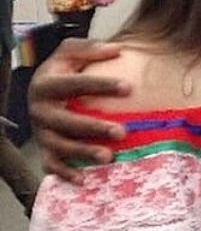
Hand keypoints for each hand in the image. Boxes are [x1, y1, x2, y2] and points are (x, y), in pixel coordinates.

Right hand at [29, 39, 129, 181]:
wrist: (43, 91)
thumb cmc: (64, 71)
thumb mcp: (70, 53)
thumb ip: (90, 49)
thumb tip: (117, 49)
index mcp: (46, 84)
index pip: (75, 85)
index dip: (102, 86)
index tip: (129, 88)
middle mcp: (40, 111)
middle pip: (66, 122)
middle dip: (94, 128)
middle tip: (123, 132)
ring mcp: (41, 132)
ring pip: (60, 146)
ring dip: (83, 153)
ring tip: (109, 157)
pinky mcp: (44, 149)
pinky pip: (52, 165)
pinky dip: (65, 174)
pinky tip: (84, 181)